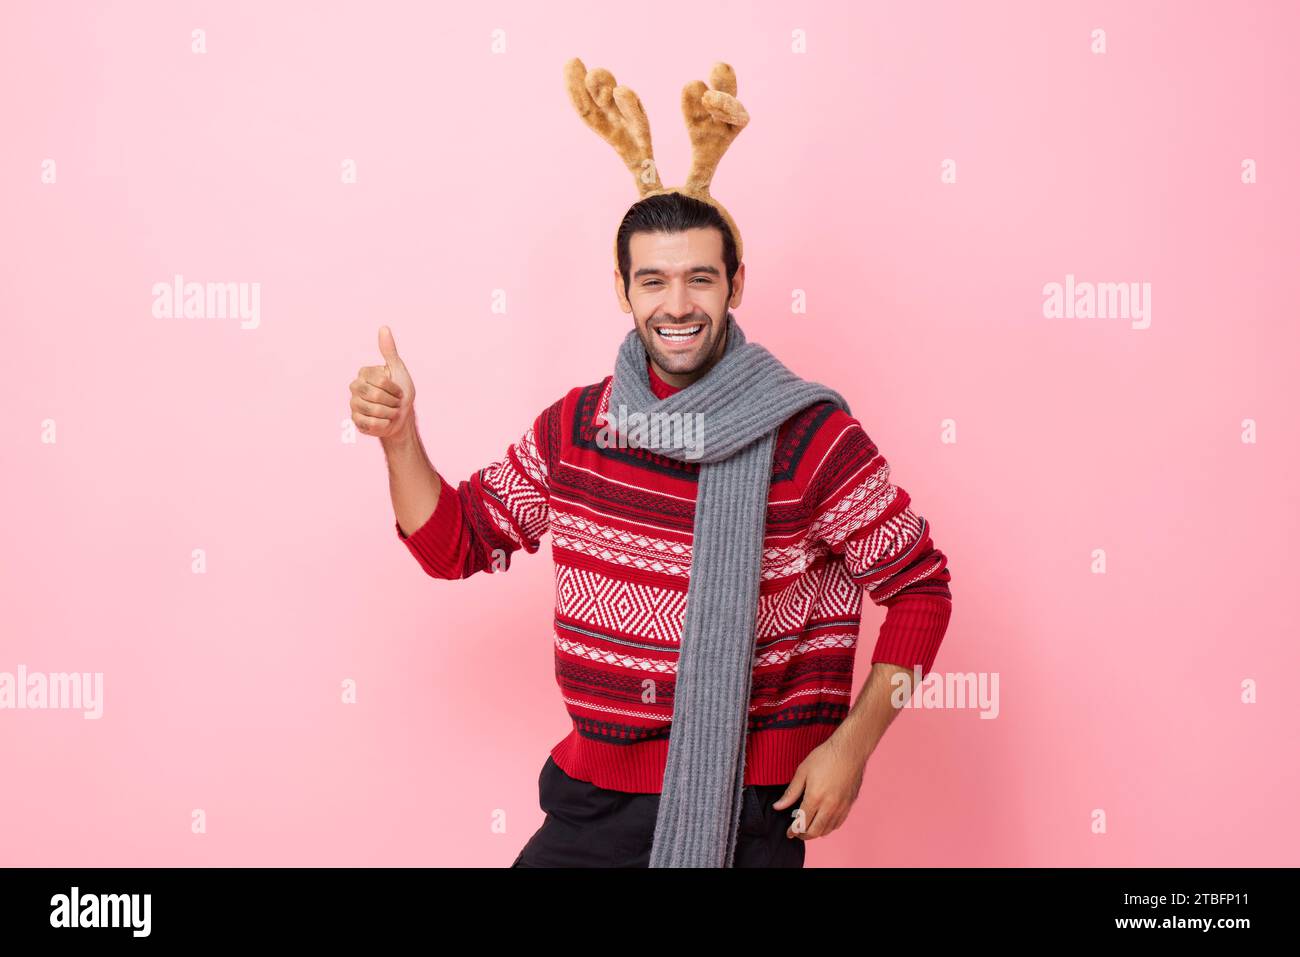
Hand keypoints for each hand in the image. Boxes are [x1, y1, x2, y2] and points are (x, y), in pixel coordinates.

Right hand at [350, 326, 414, 440]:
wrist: (402, 417)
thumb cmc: (401, 392)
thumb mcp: (398, 370)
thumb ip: (389, 351)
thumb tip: (384, 328)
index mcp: (364, 374)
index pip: (381, 381)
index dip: (395, 388)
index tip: (398, 391)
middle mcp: (355, 387)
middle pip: (374, 395)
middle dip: (392, 401)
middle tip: (395, 402)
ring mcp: (353, 404)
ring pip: (373, 410)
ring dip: (389, 413)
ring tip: (390, 411)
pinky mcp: (355, 420)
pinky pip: (370, 423)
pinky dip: (383, 424)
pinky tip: (384, 421)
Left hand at [771, 734, 865, 841]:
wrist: (849, 750)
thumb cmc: (825, 757)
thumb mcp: (803, 771)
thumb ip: (791, 792)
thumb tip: (778, 806)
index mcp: (815, 797)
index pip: (801, 822)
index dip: (793, 830)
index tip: (789, 833)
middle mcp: (829, 806)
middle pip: (815, 831)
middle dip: (803, 835)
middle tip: (797, 833)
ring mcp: (841, 807)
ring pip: (827, 829)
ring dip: (816, 833)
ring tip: (808, 829)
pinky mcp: (849, 804)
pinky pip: (838, 823)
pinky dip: (829, 827)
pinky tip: (824, 823)